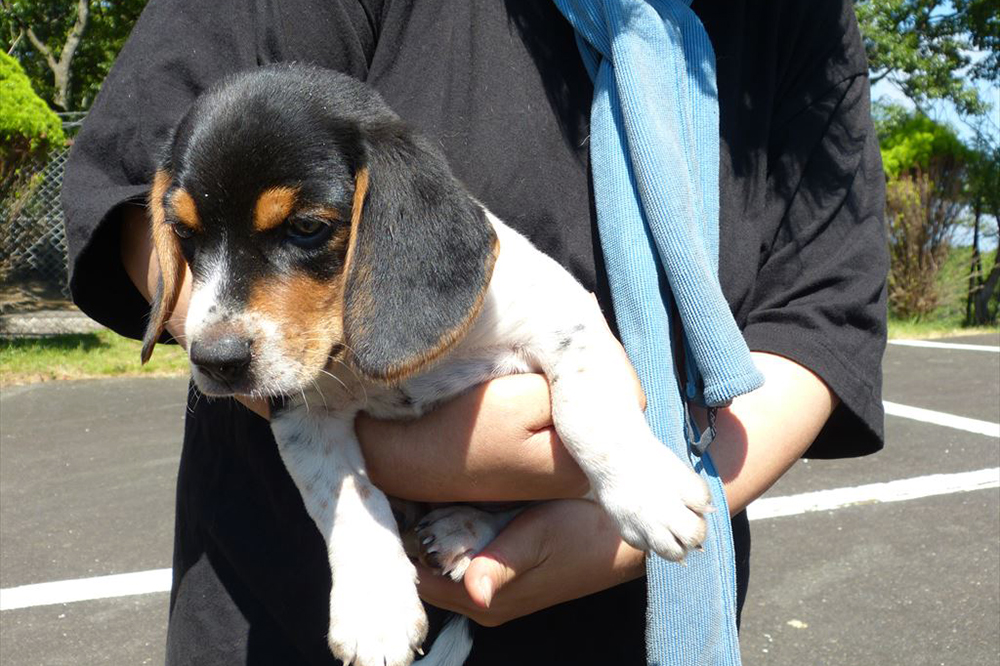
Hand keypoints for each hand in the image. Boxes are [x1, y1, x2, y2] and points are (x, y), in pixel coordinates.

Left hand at [416, 499, 644, 626]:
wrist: (623, 540)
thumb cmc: (584, 535)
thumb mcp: (541, 541)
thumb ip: (502, 564)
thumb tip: (473, 591)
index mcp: (484, 600)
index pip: (419, 577)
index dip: (400, 540)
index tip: (387, 498)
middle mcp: (481, 598)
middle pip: (425, 567)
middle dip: (410, 530)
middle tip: (395, 481)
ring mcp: (491, 583)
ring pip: (441, 557)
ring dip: (428, 526)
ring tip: (412, 482)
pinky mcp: (502, 566)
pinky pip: (461, 549)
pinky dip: (449, 525)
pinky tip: (445, 493)